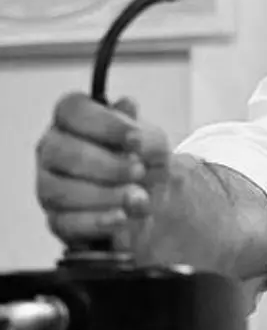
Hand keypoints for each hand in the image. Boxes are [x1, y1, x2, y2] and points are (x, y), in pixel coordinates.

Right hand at [35, 92, 170, 249]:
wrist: (153, 203)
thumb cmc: (145, 163)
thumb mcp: (154, 144)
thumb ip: (140, 131)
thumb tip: (128, 107)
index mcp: (75, 120)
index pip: (73, 110)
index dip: (104, 123)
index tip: (136, 139)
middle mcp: (54, 150)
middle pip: (61, 152)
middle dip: (106, 164)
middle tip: (139, 171)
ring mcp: (50, 185)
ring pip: (59, 190)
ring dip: (104, 195)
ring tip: (139, 198)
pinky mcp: (57, 219)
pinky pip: (65, 222)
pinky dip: (97, 220)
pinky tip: (121, 218)